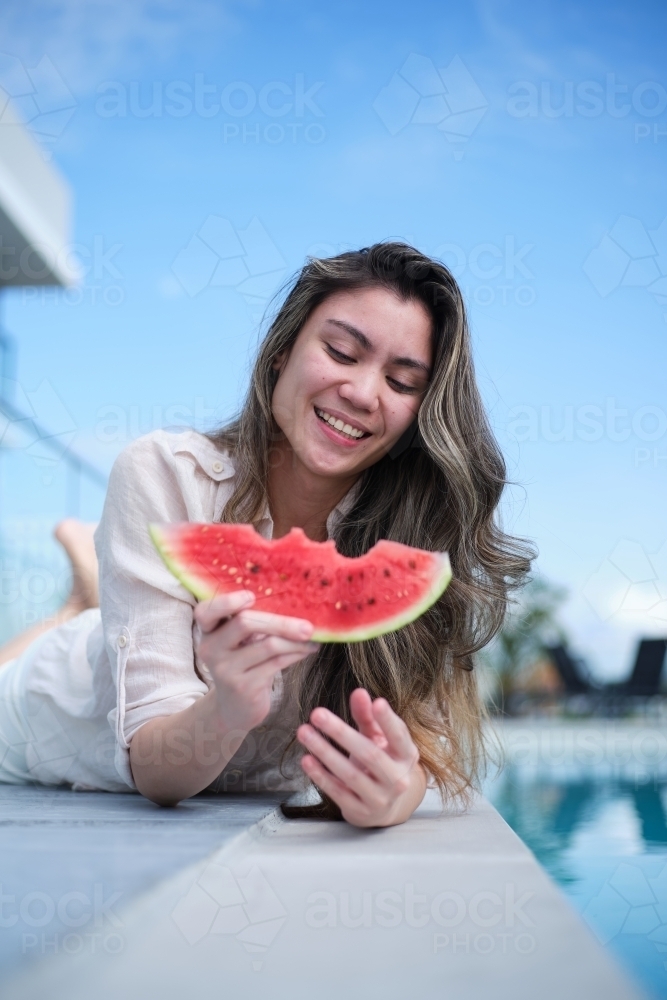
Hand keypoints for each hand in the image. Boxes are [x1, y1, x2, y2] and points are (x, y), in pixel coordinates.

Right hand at [195, 592, 318, 733]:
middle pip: (244, 623)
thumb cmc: (242, 664)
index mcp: (208, 631)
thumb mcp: (238, 642)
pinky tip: (308, 649)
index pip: (206, 611)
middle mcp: (211, 649)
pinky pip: (277, 662)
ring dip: (295, 640)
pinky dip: (296, 653)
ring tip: (311, 637)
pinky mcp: (244, 686)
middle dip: (280, 622)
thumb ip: (250, 622)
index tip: (251, 596)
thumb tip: (292, 601)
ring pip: (268, 645)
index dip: (227, 601)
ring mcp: (226, 669)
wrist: (234, 708)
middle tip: (308, 625)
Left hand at [296, 688, 425, 827]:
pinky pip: (338, 792)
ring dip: (324, 752)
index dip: (388, 720)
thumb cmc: (380, 763)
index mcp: (406, 756)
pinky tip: (307, 760)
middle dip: (341, 732)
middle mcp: (398, 779)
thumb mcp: (378, 739)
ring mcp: (380, 798)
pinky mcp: (360, 812)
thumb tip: (359, 693)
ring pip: (350, 774)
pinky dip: (321, 776)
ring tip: (304, 732)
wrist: (384, 807)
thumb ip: (368, 716)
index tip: (376, 702)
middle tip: (317, 714)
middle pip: (369, 754)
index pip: (399, 736)